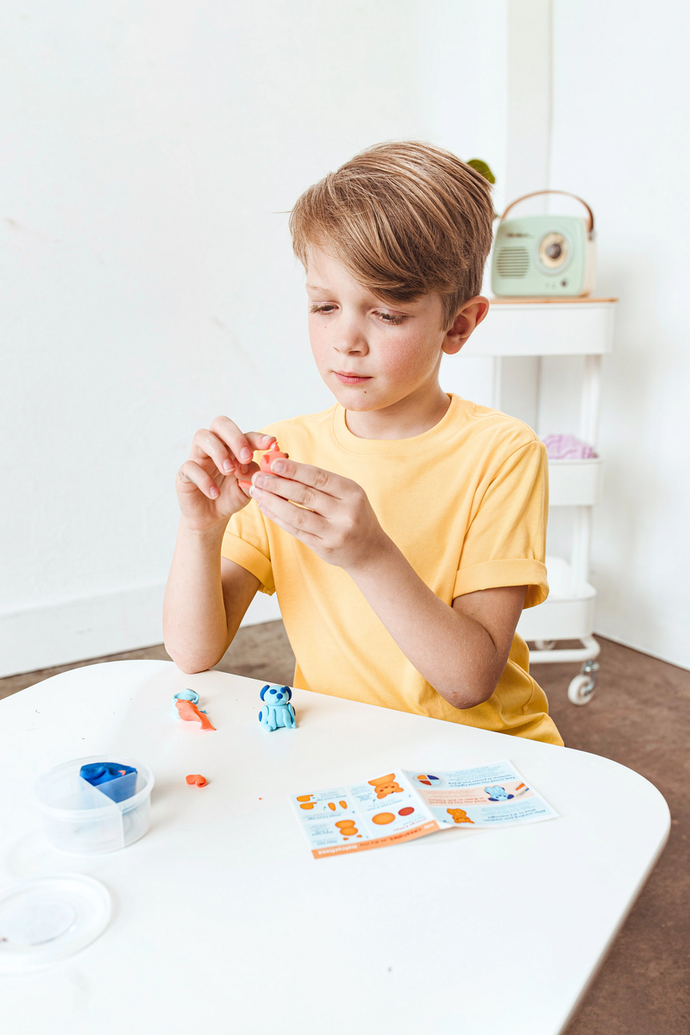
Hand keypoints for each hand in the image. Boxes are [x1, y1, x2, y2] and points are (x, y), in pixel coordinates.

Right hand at [176, 416, 275, 532]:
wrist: (212, 518)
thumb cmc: (230, 497)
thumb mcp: (249, 487)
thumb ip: (257, 474)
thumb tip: (270, 462)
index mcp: (232, 447)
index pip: (245, 434)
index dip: (258, 437)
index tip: (272, 444)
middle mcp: (214, 446)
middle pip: (220, 423)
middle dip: (235, 437)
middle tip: (246, 457)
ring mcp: (197, 457)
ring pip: (202, 436)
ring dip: (219, 452)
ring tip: (230, 472)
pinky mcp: (184, 473)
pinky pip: (190, 467)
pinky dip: (204, 480)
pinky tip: (215, 493)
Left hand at [248, 457, 389, 570]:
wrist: (370, 551)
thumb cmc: (354, 515)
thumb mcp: (348, 495)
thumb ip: (321, 483)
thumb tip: (284, 468)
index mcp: (352, 493)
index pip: (319, 477)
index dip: (294, 470)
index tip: (273, 464)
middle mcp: (345, 513)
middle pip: (305, 495)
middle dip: (277, 484)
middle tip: (258, 477)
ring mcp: (335, 533)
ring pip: (296, 515)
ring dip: (273, 502)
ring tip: (257, 492)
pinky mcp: (324, 548)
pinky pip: (296, 530)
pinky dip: (278, 518)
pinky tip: (266, 508)